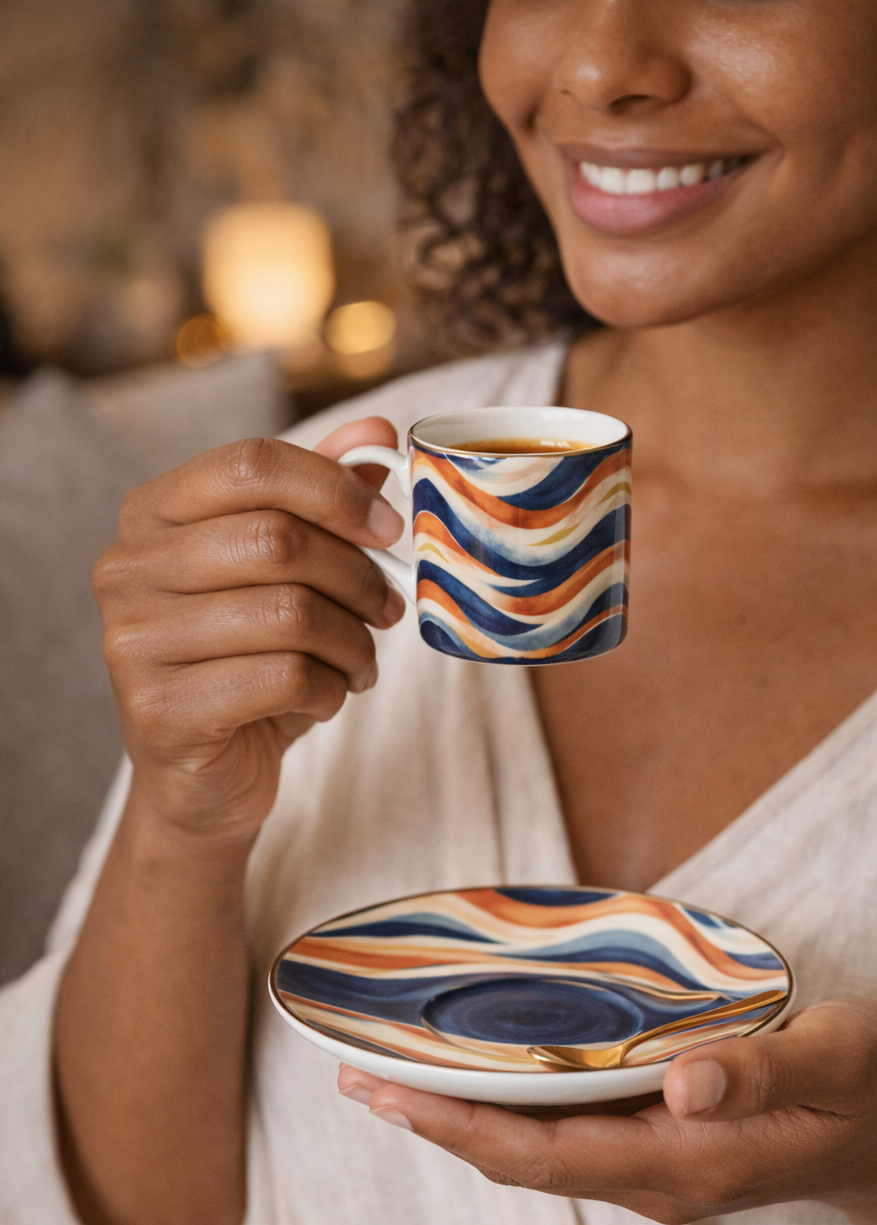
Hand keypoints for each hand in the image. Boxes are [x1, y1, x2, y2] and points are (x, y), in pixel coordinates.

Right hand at [92, 419, 405, 845]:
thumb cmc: (247, 664)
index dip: (336, 489)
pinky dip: (330, 690)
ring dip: (352, 642)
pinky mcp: (160, 709)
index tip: (389, 529)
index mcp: (152, 514)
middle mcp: (127, 569)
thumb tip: (377, 435)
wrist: (204, 779)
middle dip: (357, 576)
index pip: (251, 462)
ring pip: (289, 613)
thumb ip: (319, 503)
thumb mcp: (285, 577)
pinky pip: (284, 678)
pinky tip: (328, 698)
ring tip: (360, 662)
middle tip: (388, 609)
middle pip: (278, 538)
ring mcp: (133, 641)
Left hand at [338, 999, 876, 1224]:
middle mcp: (657, 1174)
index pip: (551, 1157)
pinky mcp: (660, 1143)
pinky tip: (482, 1069)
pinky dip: (510, 1105)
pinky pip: (566, 1132)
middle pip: (524, 1160)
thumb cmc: (873, 1085)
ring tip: (392, 1073)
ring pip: (538, 1150)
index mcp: (690, 1161)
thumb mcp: (841, 1061)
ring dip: (463, 1116)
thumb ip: (765, 1072)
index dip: (464, 1130)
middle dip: (438, 1123)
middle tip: (355, 1075)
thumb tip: (683, 1083)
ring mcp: (656, 1164)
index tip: (391, 1098)